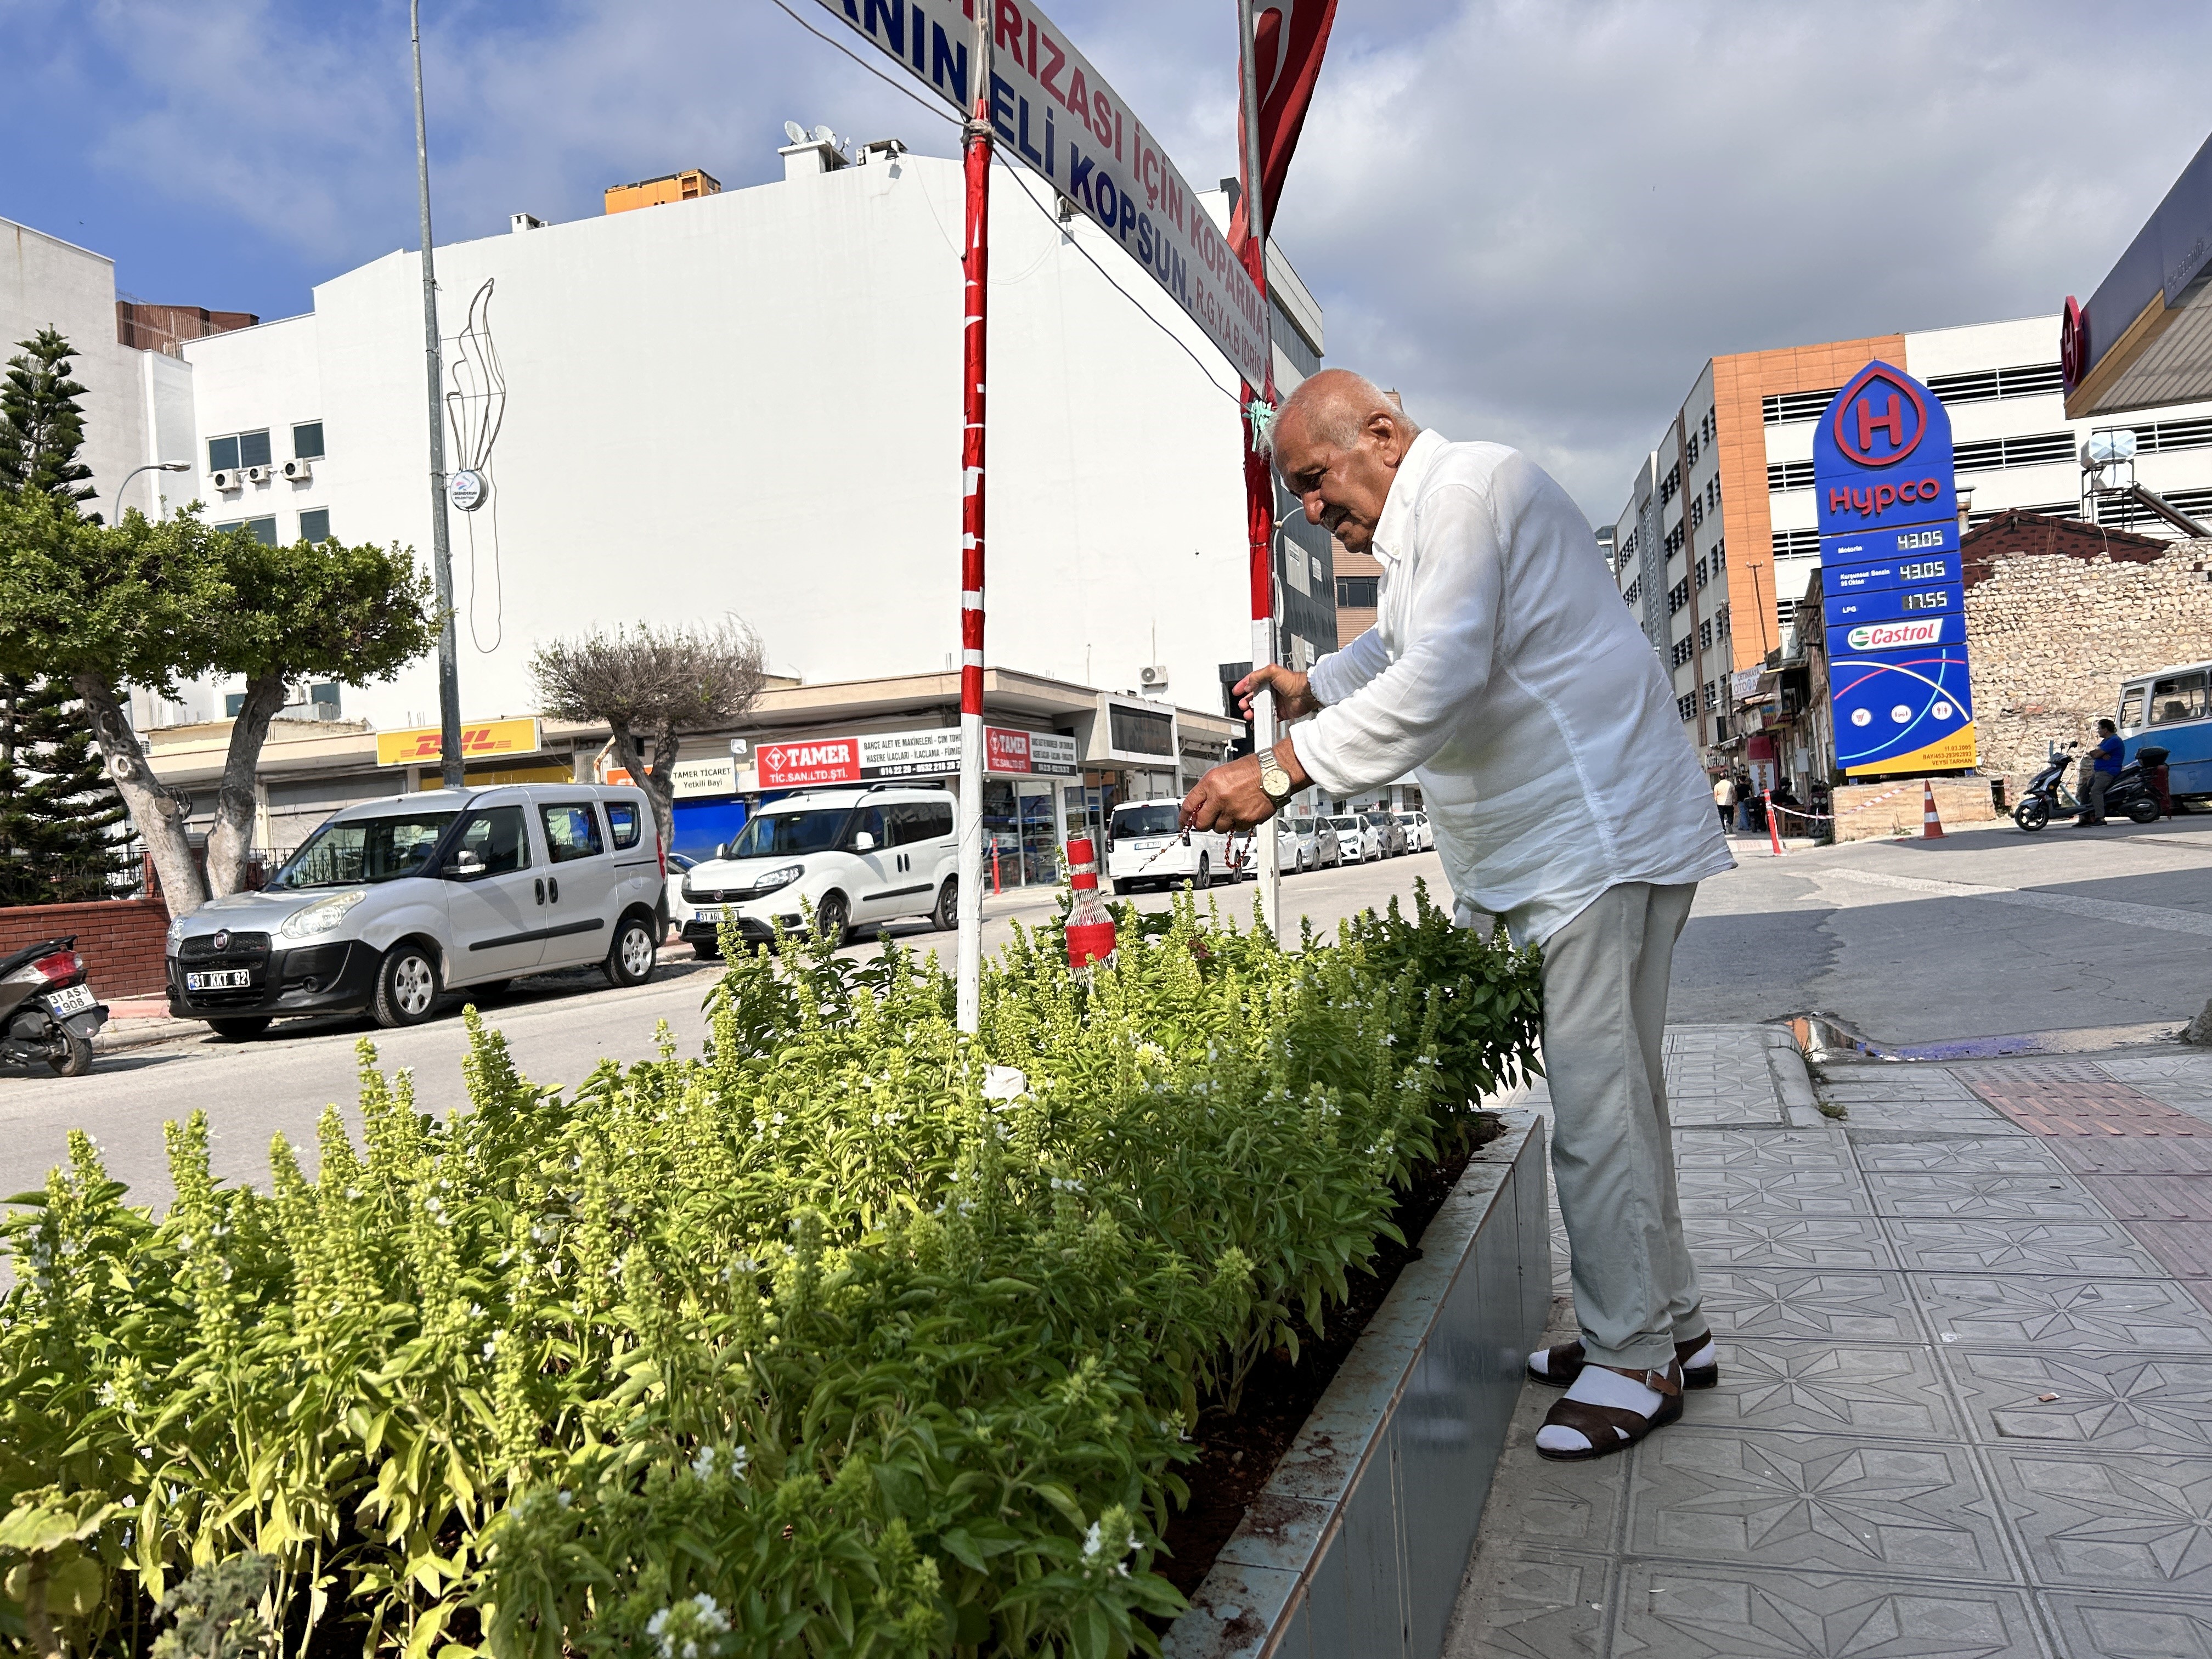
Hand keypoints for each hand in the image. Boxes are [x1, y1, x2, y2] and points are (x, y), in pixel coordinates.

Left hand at [1181, 739, 1310, 833]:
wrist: (1275, 773)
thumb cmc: (1252, 770)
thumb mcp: (1222, 774)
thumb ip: (1208, 790)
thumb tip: (1199, 806)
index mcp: (1211, 783)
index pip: (1189, 805)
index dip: (1184, 817)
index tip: (1183, 822)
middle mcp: (1220, 797)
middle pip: (1202, 823)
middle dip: (1203, 823)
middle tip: (1208, 820)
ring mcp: (1233, 810)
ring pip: (1219, 828)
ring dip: (1222, 823)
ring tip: (1232, 810)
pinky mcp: (1246, 819)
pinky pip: (1236, 829)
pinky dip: (1238, 823)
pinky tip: (1243, 811)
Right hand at [1234, 663, 1321, 720]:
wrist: (1305, 694)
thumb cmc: (1294, 681)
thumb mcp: (1273, 671)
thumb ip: (1258, 675)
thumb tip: (1249, 685)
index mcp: (1269, 679)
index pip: (1252, 681)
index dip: (1243, 685)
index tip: (1236, 691)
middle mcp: (1271, 690)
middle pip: (1253, 697)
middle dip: (1246, 701)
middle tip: (1243, 704)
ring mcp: (1275, 702)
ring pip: (1259, 708)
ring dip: (1251, 711)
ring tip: (1249, 714)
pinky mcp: (1280, 712)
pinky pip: (1268, 717)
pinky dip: (1261, 720)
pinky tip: (1257, 721)